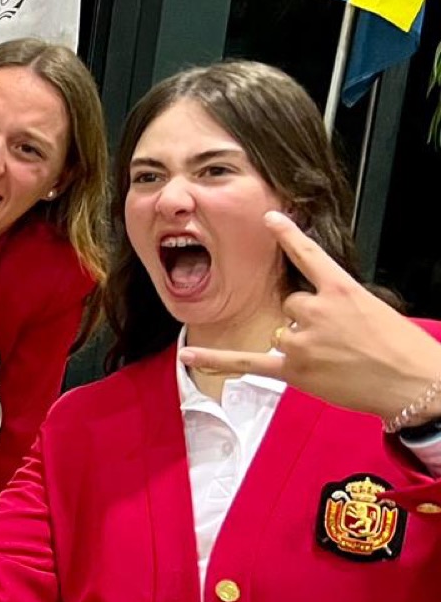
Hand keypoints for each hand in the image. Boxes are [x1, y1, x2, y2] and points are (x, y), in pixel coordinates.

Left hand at [178, 211, 440, 422]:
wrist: (413, 383)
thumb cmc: (400, 348)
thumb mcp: (373, 309)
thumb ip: (337, 303)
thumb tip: (311, 312)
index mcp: (341, 289)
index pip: (308, 255)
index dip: (287, 235)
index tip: (269, 218)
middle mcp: (316, 311)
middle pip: (291, 305)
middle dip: (309, 320)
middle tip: (340, 339)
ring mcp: (301, 340)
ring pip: (282, 332)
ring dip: (300, 345)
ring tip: (334, 358)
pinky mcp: (292, 370)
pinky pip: (246, 362)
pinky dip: (216, 360)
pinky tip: (189, 354)